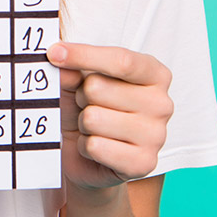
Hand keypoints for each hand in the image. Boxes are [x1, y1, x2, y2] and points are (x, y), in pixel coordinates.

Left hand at [47, 42, 173, 190]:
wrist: (88, 156)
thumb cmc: (89, 109)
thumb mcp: (78, 82)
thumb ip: (72, 68)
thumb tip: (60, 58)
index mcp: (154, 74)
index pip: (120, 60)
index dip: (84, 55)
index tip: (54, 53)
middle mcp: (161, 103)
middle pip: (98, 88)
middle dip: (81, 97)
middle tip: (88, 106)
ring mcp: (156, 135)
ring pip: (93, 118)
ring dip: (83, 124)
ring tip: (92, 128)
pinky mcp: (143, 163)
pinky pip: (95, 146)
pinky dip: (85, 147)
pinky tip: (96, 148)